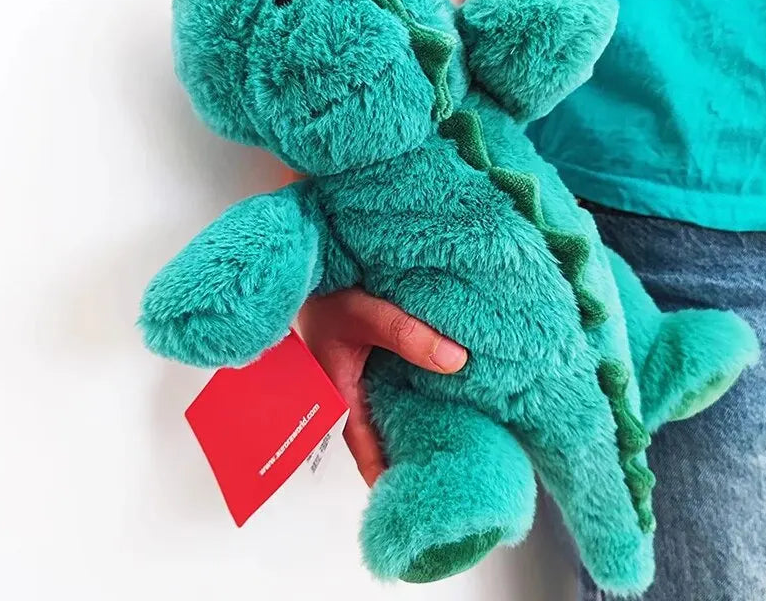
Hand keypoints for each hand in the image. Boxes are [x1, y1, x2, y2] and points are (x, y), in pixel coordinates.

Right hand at [298, 289, 467, 485]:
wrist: (309, 266)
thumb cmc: (327, 293)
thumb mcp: (367, 313)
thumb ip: (408, 334)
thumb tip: (457, 361)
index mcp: (335, 390)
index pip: (362, 445)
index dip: (383, 472)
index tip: (407, 500)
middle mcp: (340, 390)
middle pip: (373, 434)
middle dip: (398, 454)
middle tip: (436, 476)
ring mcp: (349, 377)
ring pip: (378, 412)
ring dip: (401, 424)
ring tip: (440, 441)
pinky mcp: (359, 361)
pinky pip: (382, 389)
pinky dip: (402, 398)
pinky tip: (429, 396)